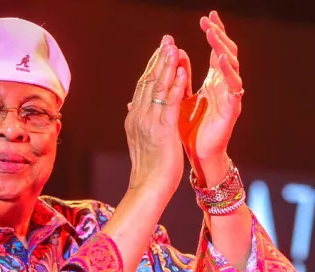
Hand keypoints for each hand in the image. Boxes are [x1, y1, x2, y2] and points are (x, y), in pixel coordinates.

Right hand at [125, 35, 189, 196]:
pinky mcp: (163, 130)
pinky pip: (171, 103)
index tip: (160, 51)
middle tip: (167, 40)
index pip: (143, 87)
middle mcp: (139, 117)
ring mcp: (150, 123)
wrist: (148, 188)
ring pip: (159, 88)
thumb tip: (131, 108)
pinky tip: (182, 72)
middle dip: (159, 59)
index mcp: (135, 118)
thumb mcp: (140, 141)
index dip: (152, 67)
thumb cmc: (149, 170)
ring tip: (175, 48)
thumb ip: (138, 122)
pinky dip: (176, 86)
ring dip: (168, 66)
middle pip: (149, 81)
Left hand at [179, 11, 243, 181]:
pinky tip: (221, 59)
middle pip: (227, 53)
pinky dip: (228, 72)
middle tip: (209, 21)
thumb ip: (180, 78)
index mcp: (215, 81)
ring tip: (213, 34)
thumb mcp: (181, 97)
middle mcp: (225, 86)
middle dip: (218, 35)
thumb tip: (176, 55)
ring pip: (232, 66)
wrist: (198, 154)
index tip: (207, 16)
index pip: (217, 50)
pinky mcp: (232, 109)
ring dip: (223, 48)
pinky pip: (234, 86)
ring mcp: (230, 96)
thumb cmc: (191, 129)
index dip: (214, 33)